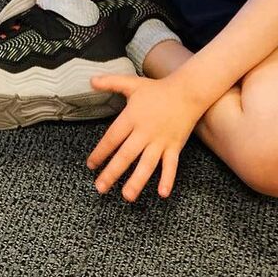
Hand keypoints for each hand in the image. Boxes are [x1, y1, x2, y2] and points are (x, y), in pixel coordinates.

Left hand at [86, 73, 203, 201]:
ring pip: (147, 164)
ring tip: (126, 196)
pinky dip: (168, 179)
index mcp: (132, 117)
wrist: (187, 91)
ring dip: (137, 181)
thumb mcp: (131, 83)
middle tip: (100, 187)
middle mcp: (145, 132)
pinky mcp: (175, 146)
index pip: (112, 138)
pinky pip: (171, 165)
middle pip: (126, 155)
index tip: (90, 165)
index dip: (100, 152)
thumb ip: (110, 82)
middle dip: (112, 173)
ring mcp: (161, 141)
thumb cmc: (157, 89)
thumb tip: (90, 80)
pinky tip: (162, 193)